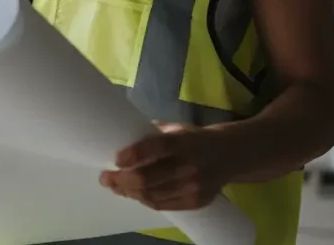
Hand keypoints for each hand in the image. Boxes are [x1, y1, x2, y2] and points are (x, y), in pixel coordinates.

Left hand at [99, 123, 230, 210]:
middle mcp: (187, 165)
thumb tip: (121, 136)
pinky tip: (134, 194)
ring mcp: (193, 187)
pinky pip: (162, 205)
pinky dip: (144, 200)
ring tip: (115, 186)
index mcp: (181, 141)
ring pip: (152, 195)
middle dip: (122, 180)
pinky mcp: (195, 202)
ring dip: (129, 192)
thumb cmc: (193, 138)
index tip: (115, 159)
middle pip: (148, 179)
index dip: (133, 155)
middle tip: (105, 178)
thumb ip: (151, 133)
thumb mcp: (175, 128)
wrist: (227, 155)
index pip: (155, 148)